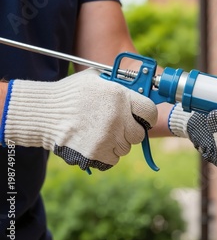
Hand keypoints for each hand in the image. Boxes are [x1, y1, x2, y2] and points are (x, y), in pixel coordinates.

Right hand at [1, 69, 157, 170]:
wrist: (43, 113)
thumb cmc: (69, 94)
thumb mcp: (95, 79)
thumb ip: (117, 85)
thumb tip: (135, 87)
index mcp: (120, 96)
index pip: (150, 112)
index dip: (147, 117)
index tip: (142, 119)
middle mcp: (118, 118)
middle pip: (139, 134)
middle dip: (130, 132)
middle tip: (117, 128)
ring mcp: (108, 137)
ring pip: (125, 148)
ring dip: (116, 144)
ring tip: (99, 134)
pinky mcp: (97, 154)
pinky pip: (112, 160)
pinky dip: (105, 155)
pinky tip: (93, 144)